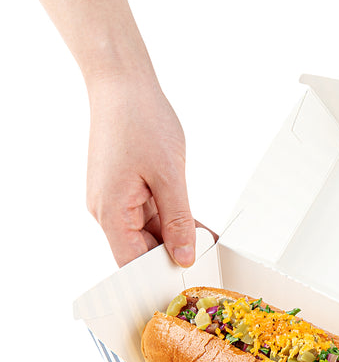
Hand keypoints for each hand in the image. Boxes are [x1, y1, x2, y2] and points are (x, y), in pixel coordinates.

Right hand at [86, 74, 204, 266]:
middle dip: (173, 254)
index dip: (159, 274)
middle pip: (140, 250)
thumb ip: (178, 221)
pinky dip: (172, 220)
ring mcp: (115, 200)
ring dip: (177, 236)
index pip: (132, 263)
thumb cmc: (141, 122)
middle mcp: (107, 210)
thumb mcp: (169, 176)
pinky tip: (198, 226)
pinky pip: (150, 215)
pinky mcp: (124, 190)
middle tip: (207, 256)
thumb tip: (183, 256)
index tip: (189, 277)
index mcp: (111, 212)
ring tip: (208, 240)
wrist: (122, 85)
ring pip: (148, 233)